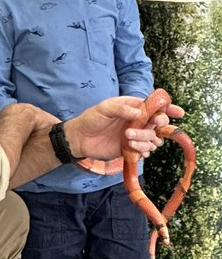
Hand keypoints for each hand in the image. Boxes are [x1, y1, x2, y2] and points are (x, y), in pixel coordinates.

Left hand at [65, 95, 183, 161]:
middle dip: (157, 126)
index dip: (168, 109)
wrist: (80, 139)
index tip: (178, 113)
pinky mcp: (132, 148)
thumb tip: (139, 112)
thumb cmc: (91, 119)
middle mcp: (137, 121)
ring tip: (127, 138)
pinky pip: (146, 151)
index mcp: (133, 107)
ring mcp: (136, 135)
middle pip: (159, 124)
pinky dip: (143, 151)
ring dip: (145, 139)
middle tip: (151, 126)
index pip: (154, 107)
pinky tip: (132, 149)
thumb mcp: (104, 108)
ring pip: (153, 139)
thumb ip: (121, 108)